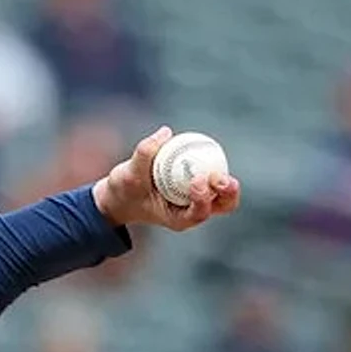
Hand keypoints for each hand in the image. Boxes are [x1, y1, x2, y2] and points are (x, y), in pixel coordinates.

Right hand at [92, 126, 242, 230]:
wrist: (122, 194)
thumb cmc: (124, 190)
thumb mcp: (127, 175)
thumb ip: (145, 153)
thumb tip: (166, 132)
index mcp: (178, 219)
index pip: (199, 213)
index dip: (204, 198)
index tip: (197, 179)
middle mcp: (193, 211)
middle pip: (222, 205)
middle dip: (228, 192)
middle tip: (220, 176)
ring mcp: (198, 199)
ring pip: (222, 191)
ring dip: (225, 177)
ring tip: (218, 156)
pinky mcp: (198, 185)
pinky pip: (211, 173)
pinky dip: (212, 162)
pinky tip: (207, 146)